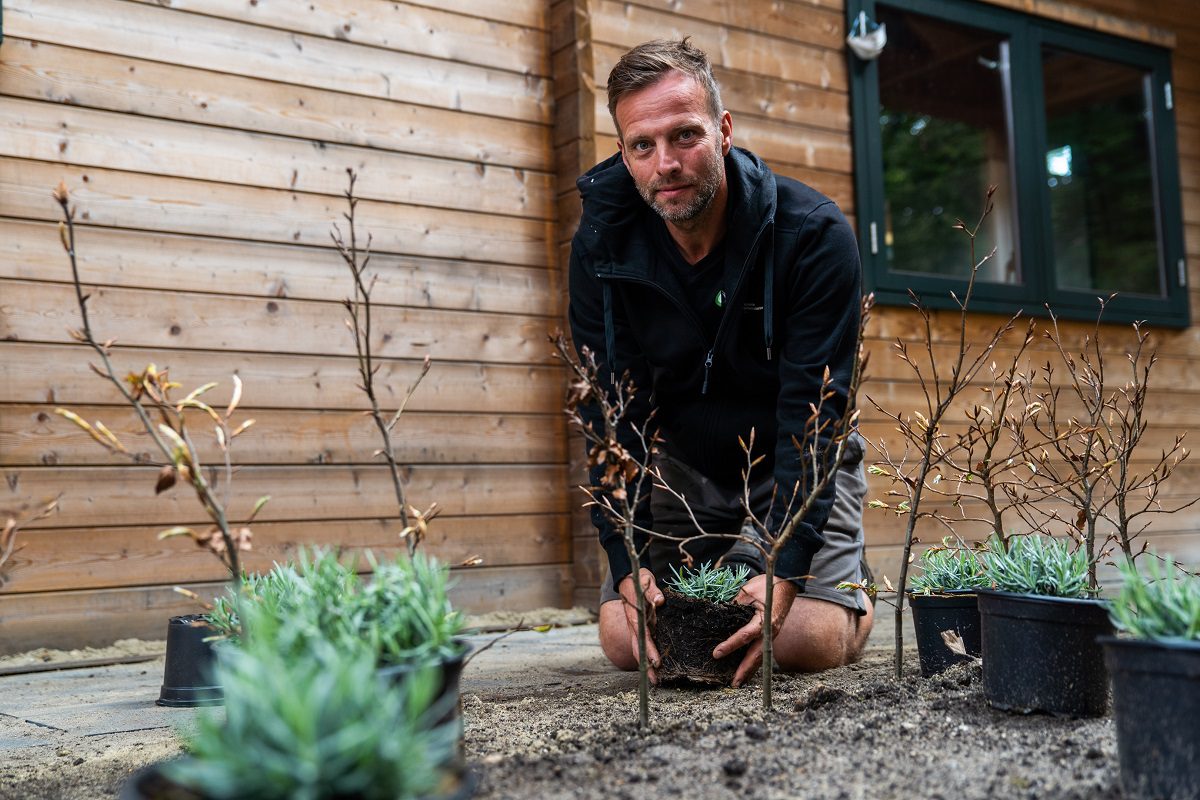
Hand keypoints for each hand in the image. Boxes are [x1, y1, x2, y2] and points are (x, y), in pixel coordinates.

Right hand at [616, 568, 664, 683]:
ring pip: (638, 648)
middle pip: (638, 648)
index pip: (642, 636)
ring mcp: (636, 628)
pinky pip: (642, 643)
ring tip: (655, 679)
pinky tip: (655, 664)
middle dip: (645, 664)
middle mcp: (633, 625)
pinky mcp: (640, 627)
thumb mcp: (645, 581)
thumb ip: (652, 592)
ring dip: (645, 663)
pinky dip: (647, 655)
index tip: (656, 662)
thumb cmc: (638, 580)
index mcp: (634, 616)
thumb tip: (660, 601)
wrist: (628, 577)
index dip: (649, 649)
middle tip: (654, 680)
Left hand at [712, 574, 797, 687]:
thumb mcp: (747, 592)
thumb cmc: (766, 585)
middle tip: (733, 683)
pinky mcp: (771, 634)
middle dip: (744, 670)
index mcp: (764, 620)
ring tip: (738, 681)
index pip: (745, 636)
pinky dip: (755, 661)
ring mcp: (772, 634)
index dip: (730, 645)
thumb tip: (718, 615)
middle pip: (757, 655)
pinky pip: (762, 651)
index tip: (716, 654)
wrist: (785, 582)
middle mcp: (770, 631)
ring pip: (761, 656)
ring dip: (750, 669)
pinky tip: (747, 668)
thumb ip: (734, 605)